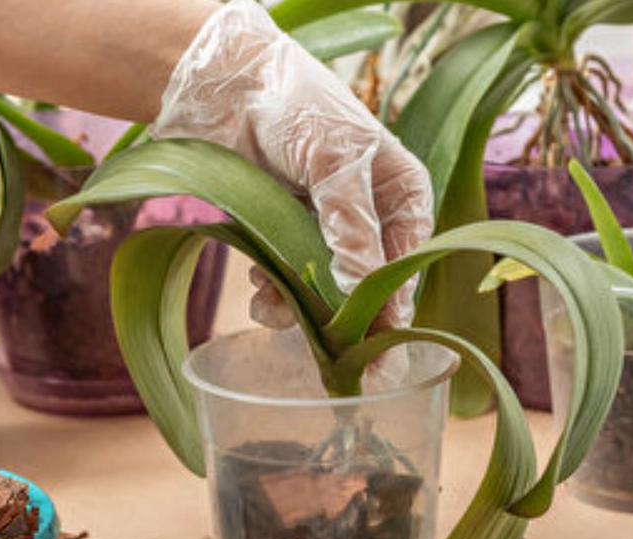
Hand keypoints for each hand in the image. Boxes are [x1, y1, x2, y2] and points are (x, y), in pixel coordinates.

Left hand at [151, 0, 433, 329]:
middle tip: (334, 361)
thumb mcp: (336, 162)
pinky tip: (257, 286)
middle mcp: (367, 215)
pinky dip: (272, 290)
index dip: (395, 309)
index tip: (383, 354)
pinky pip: (286, 278)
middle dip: (343, 319)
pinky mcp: (282, 233)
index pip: (405, 263)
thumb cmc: (296, 105)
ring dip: (297, 306)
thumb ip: (351, 227)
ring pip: (322, 289)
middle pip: (364, 284)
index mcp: (399, 193)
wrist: (226, 83)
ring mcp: (323, 227)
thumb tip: (360, 290)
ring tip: (269, 306)